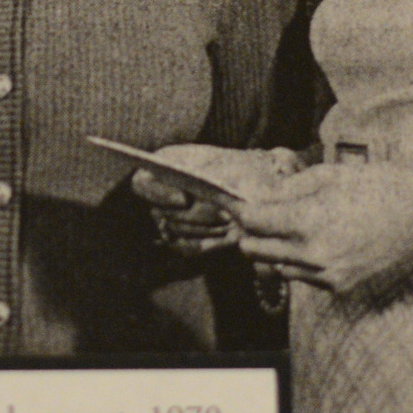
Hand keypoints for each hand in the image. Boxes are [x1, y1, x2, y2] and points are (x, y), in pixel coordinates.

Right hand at [131, 145, 302, 251]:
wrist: (270, 191)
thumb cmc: (252, 170)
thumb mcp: (237, 165)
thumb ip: (211, 174)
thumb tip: (189, 197)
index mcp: (171, 164)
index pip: (142, 182)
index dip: (157, 192)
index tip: (184, 200)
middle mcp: (165, 191)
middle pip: (162, 213)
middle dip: (197, 216)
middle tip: (226, 215)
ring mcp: (172, 217)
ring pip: (177, 232)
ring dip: (207, 229)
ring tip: (232, 223)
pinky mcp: (185, 238)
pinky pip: (187, 248)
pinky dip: (210, 243)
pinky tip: (229, 237)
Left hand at [230, 163, 412, 296]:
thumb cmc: (381, 187)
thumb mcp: (331, 174)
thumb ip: (289, 188)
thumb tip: (260, 197)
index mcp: (310, 220)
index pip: (252, 222)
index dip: (241, 210)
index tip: (238, 201)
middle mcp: (314, 254)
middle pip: (254, 250)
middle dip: (250, 232)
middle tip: (259, 215)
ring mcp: (326, 275)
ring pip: (276, 267)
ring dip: (274, 249)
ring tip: (291, 228)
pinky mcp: (339, 287)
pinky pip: (302, 277)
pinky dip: (299, 261)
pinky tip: (316, 242)